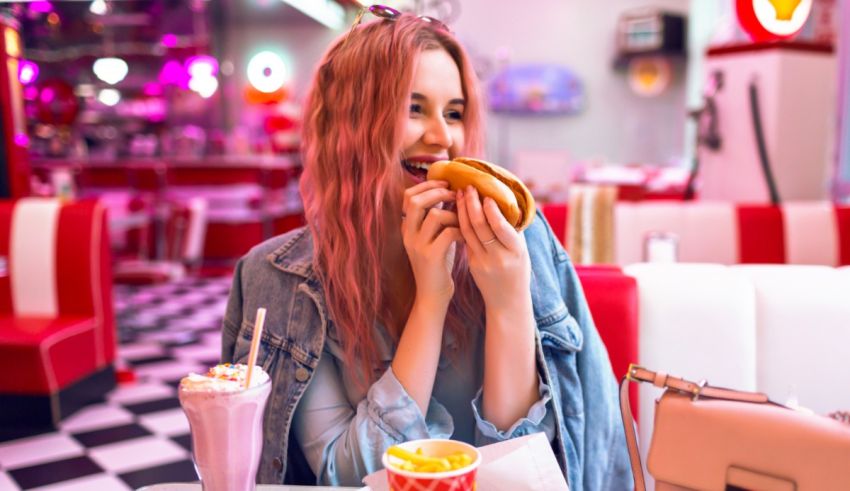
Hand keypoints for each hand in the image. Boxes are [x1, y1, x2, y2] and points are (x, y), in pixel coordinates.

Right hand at [402, 180, 460, 305]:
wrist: (432, 295)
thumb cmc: (438, 264)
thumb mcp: (433, 237)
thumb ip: (436, 216)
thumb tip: (449, 191)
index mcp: (407, 228)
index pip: (408, 196)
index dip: (428, 185)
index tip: (446, 183)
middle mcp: (408, 235)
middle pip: (415, 200)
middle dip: (438, 192)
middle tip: (456, 193)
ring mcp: (418, 245)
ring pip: (433, 214)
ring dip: (453, 213)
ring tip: (463, 220)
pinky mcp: (431, 256)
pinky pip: (448, 232)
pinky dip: (460, 230)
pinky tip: (466, 237)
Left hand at [456, 185, 530, 312]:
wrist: (508, 302)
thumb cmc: (519, 271)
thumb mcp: (522, 251)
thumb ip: (515, 229)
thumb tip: (509, 202)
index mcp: (515, 251)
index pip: (499, 227)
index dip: (490, 210)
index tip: (485, 195)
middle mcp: (498, 257)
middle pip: (480, 226)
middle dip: (472, 204)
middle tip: (468, 187)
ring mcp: (483, 262)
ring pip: (468, 232)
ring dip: (463, 210)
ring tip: (461, 194)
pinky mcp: (472, 265)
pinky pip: (465, 240)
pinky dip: (461, 223)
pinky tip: (459, 211)